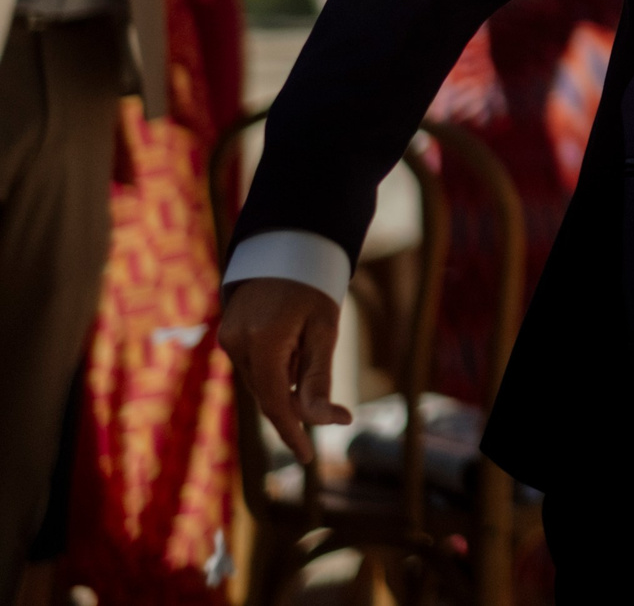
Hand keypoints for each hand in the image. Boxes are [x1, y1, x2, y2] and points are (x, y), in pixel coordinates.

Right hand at [218, 277, 352, 465]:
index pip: (275, 402)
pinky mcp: (227, 336)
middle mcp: (237, 343)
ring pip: (261, 383)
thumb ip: (319, 378)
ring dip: (287, 384)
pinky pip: (254, 368)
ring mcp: (227, 339)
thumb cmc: (313, 288)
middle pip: (269, 395)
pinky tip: (293, 350)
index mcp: (263, 341)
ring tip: (308, 350)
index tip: (309, 457)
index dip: (292, 432)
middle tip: (334, 405)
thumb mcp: (325, 331)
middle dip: (298, 404)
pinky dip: (276, 372)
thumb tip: (323, 421)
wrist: (286, 249)